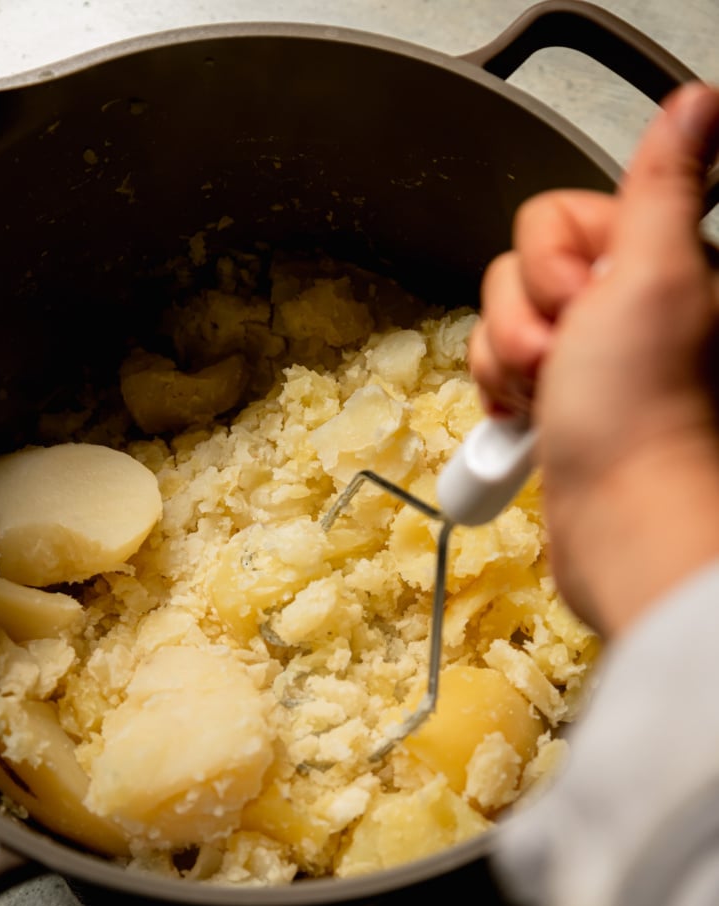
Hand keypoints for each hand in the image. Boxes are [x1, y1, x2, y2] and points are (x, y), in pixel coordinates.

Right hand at [470, 82, 718, 636]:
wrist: (620, 516)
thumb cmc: (636, 404)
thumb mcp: (652, 277)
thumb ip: (663, 186)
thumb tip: (695, 102)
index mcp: (648, 262)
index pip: (555, 217)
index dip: (552, 261)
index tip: (584, 304)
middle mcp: (617, 303)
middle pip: (518, 270)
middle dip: (526, 320)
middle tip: (566, 358)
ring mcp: (582, 354)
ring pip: (501, 320)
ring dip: (511, 362)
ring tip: (548, 398)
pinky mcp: (553, 397)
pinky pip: (497, 366)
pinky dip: (502, 392)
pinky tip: (527, 417)